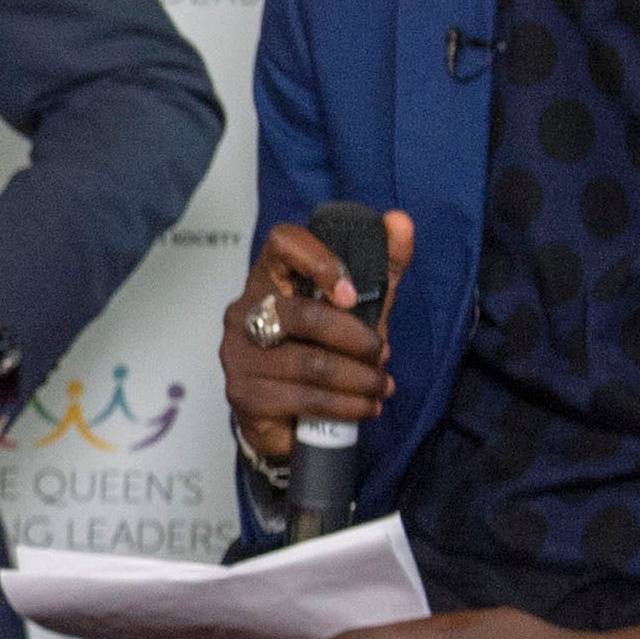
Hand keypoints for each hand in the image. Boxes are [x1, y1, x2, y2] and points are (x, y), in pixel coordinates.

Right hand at [226, 211, 412, 467]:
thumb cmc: (318, 352)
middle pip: (304, 315)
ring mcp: (239, 354)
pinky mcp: (244, 394)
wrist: (285, 417)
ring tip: (381, 387)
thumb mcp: (357, 309)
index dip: (320, 261)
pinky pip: (304, 398)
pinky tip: (365, 407)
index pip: (283, 243)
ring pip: (310, 363)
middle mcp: (245, 311)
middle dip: (357, 340)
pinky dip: (347, 406)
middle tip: (381, 354)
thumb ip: (381, 268)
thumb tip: (400, 221)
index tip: (353, 295)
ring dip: (360, 379)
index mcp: (270, 279)